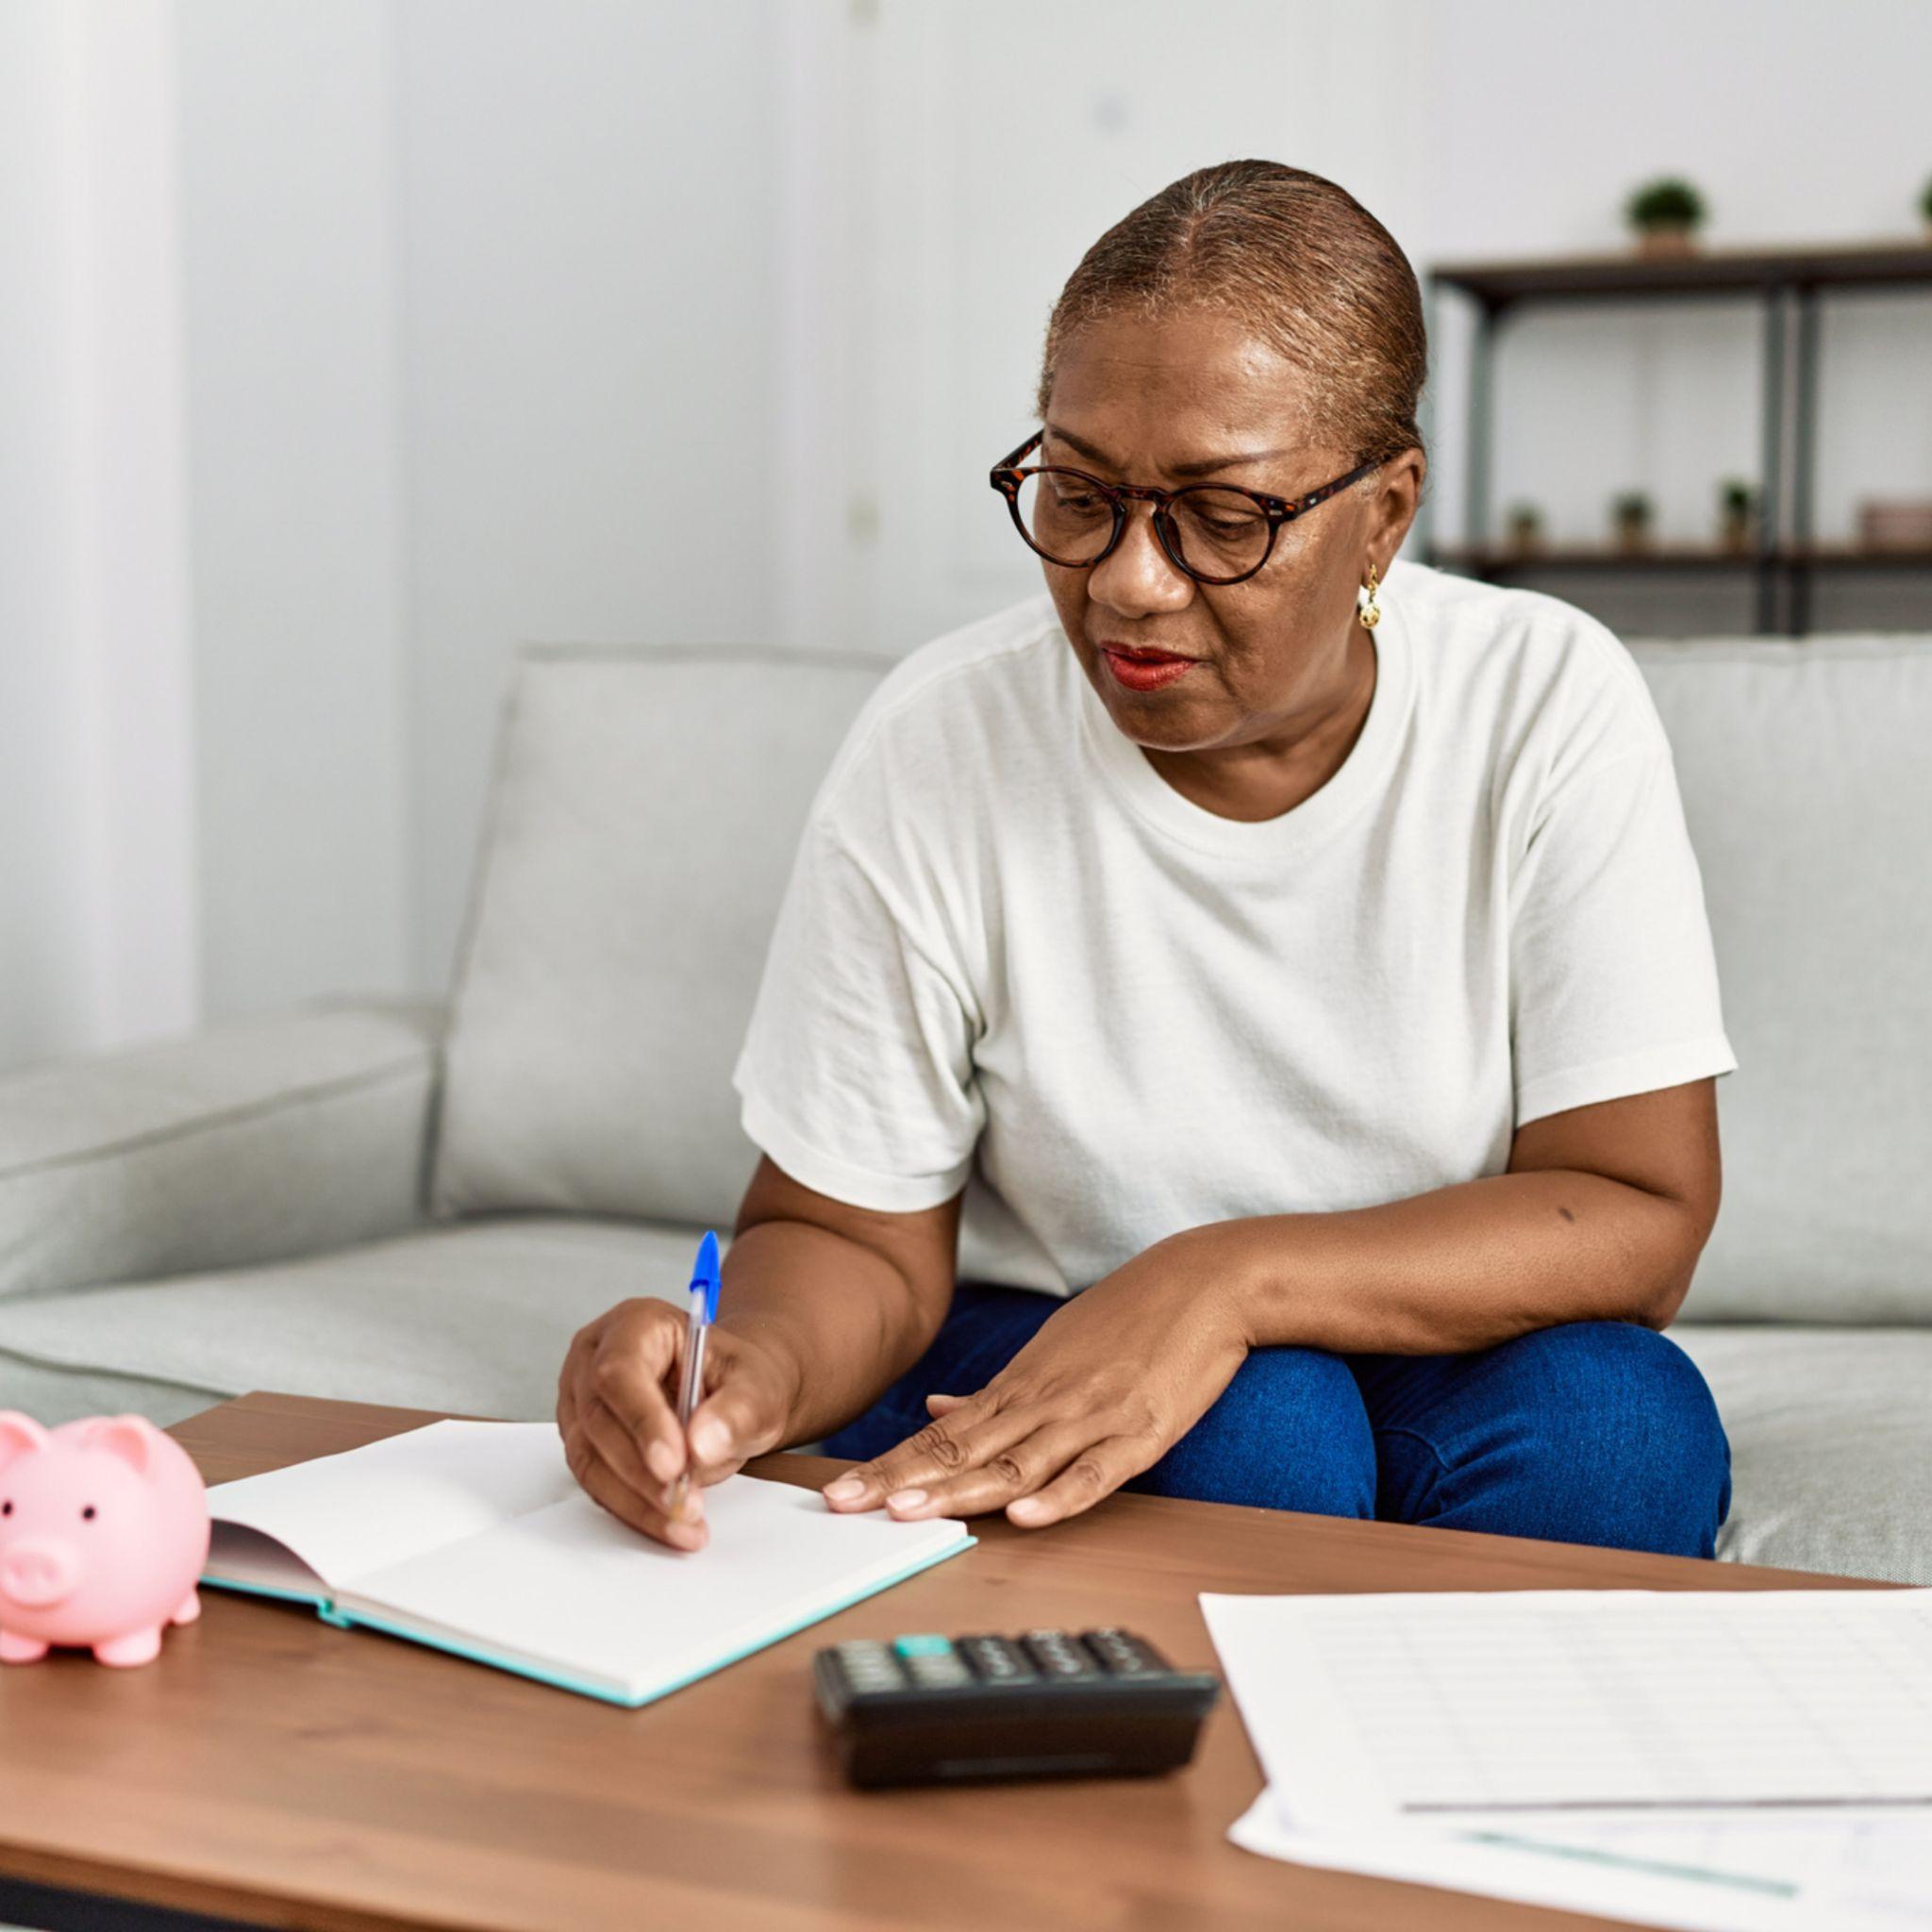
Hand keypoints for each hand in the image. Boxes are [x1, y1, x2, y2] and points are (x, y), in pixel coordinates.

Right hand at [556, 1298, 801, 1551]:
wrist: (733, 1393)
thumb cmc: (740, 1379)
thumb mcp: (758, 1386)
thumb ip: (736, 1410)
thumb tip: (701, 1445)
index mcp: (636, 1324)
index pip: (621, 1371)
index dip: (642, 1420)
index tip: (673, 1464)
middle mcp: (596, 1356)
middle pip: (599, 1418)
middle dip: (641, 1470)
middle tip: (684, 1502)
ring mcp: (581, 1399)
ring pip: (591, 1457)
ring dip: (636, 1499)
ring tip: (685, 1521)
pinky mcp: (583, 1439)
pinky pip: (596, 1481)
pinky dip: (633, 1508)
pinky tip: (671, 1524)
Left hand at [819, 1235, 1250, 1528]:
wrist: (1203, 1282)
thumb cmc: (1127, 1317)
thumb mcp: (1051, 1350)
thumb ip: (996, 1391)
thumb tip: (938, 1408)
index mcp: (1020, 1387)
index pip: (942, 1436)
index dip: (891, 1466)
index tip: (841, 1493)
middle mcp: (1044, 1403)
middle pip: (963, 1451)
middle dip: (902, 1481)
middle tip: (845, 1507)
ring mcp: (1091, 1418)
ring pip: (1016, 1464)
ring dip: (961, 1491)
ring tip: (909, 1514)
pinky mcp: (1141, 1433)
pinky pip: (1094, 1472)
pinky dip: (1060, 1497)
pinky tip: (1026, 1517)